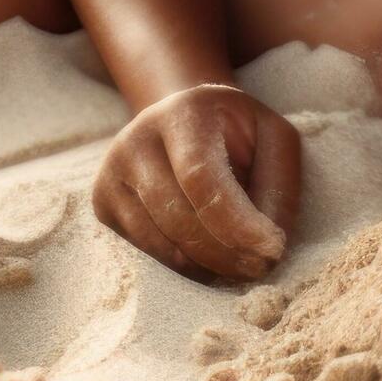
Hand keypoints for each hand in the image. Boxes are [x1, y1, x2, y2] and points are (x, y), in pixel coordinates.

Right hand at [93, 82, 300, 281]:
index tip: (273, 248)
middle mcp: (137, 139)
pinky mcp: (103, 203)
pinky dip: (186, 266)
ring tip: (245, 268)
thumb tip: (272, 245)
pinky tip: (213, 262)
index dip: (237, 220)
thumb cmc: (235, 132)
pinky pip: (147, 251)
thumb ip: (278, 183)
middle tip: (263, 267)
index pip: (201, 176)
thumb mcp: (272, 137)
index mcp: (182, 112)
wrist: (181, 120)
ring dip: (209, 266)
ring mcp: (112, 172)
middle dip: (227, 251)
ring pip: (161, 240)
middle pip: (178, 215)